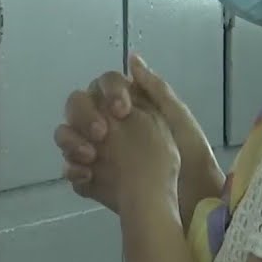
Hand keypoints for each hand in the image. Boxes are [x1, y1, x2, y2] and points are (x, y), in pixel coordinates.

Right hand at [54, 54, 223, 217]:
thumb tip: (132, 58)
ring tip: (90, 157)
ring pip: (68, 138)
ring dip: (72, 143)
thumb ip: (155, 89)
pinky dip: (74, 172)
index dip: (109, 92)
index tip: (123, 110)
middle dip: (84, 117)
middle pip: (78, 109)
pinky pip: (72, 172)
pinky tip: (87, 176)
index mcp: (128, 108)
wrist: (193, 202)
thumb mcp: (177, 118)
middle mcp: (108, 127)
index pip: (103, 86)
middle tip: (102, 134)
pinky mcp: (93, 181)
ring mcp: (98, 154)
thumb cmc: (190, 156)